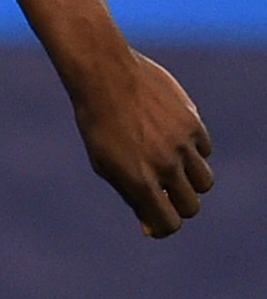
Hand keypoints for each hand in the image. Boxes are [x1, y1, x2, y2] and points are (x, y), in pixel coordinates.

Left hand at [74, 52, 213, 237]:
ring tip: (169, 163)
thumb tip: (151, 228)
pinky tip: (171, 138)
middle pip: (190, 206)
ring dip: (190, 180)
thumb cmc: (98, 123)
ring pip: (203, 181)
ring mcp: (182, 144)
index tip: (155, 216)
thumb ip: (131, 195)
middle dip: (177, 203)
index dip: (162, 224)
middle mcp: (165, 165)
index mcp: (139, 180)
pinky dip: (192, 151)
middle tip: (162, 189)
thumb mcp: (104, 163)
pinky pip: (204, 150)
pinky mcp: (193, 122)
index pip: (168, 223)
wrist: (104, 75)